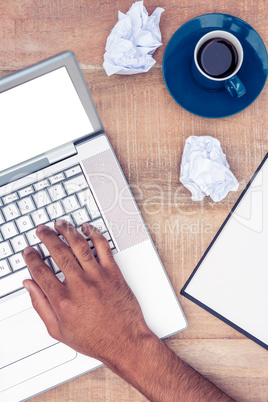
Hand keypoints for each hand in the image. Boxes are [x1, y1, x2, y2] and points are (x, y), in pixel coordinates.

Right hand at [23, 220, 151, 365]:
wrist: (125, 342)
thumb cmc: (95, 339)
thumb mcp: (59, 330)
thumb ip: (41, 306)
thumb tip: (30, 286)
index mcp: (62, 300)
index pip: (40, 271)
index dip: (31, 258)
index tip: (29, 251)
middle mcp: (79, 285)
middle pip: (58, 252)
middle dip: (46, 237)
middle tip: (42, 230)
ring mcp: (98, 277)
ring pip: (79, 245)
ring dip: (67, 230)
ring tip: (60, 224)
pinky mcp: (113, 273)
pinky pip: (103, 247)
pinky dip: (94, 234)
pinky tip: (87, 228)